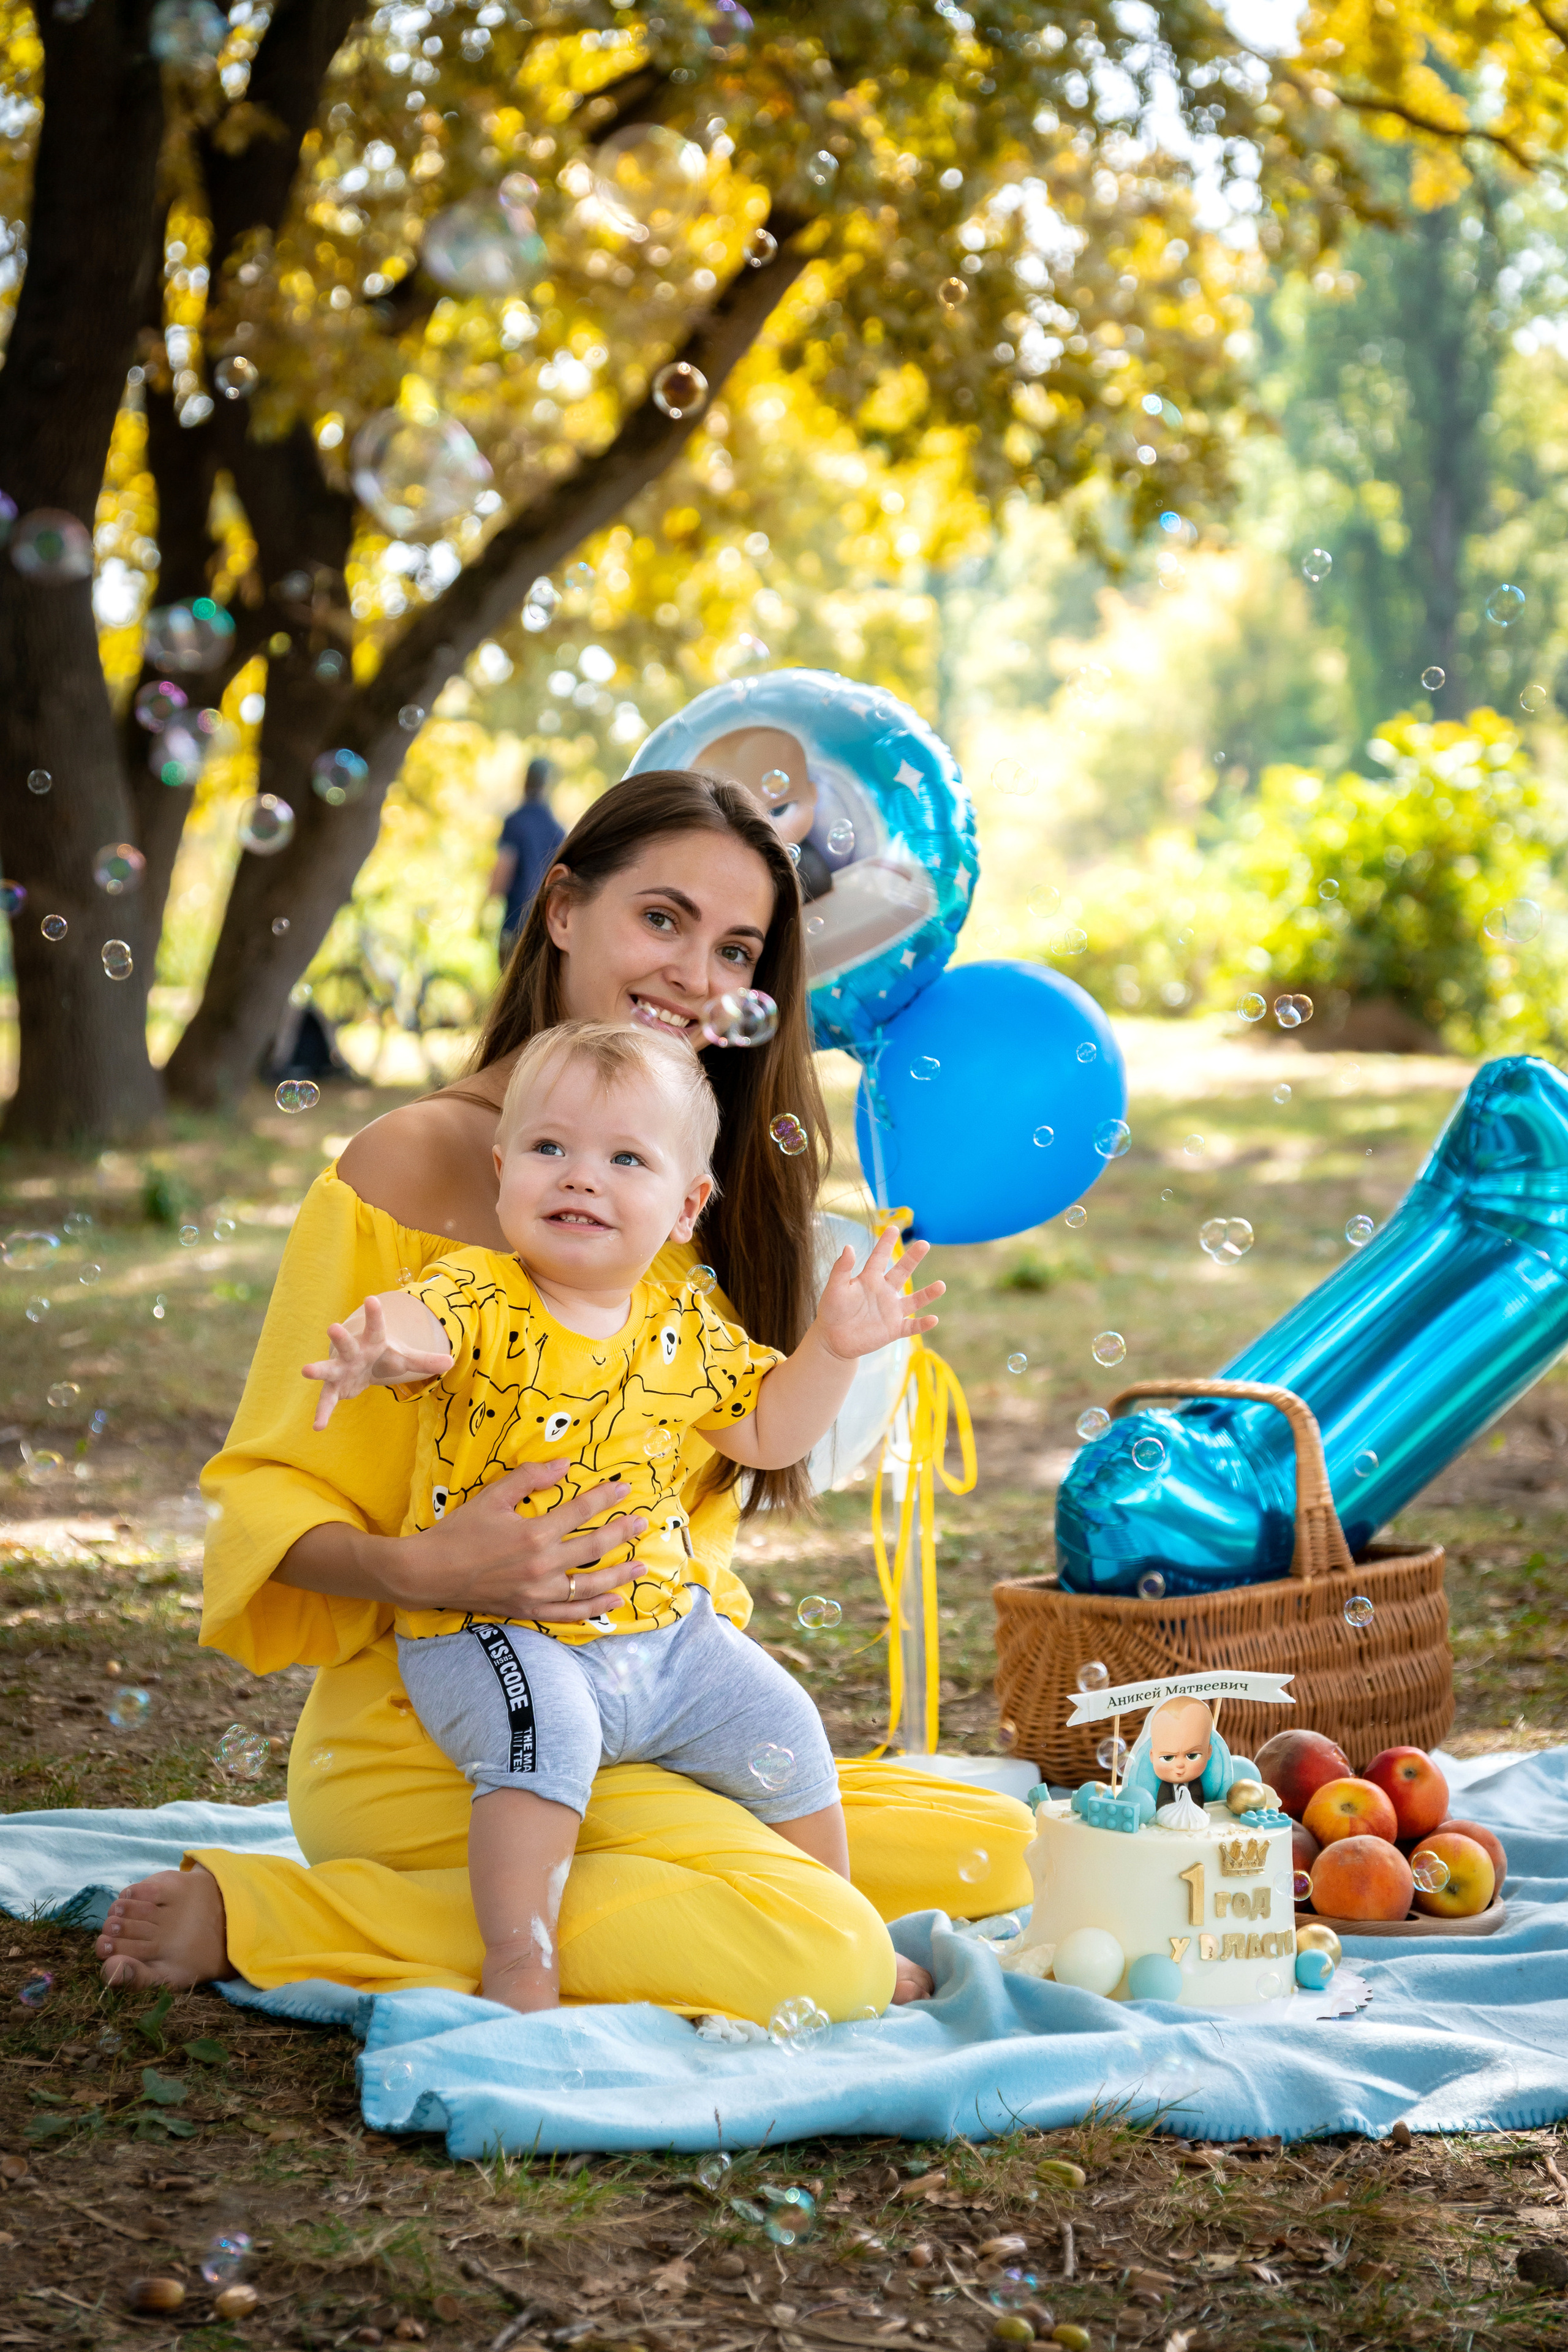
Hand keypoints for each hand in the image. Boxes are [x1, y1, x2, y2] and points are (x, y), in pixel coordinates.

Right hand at [303, 1294, 453, 1430]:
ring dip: (318, 1369)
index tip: (371, 1299)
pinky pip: (327, 1400)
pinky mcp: (335, 1387)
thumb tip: (451, 1362)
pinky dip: (323, 1412)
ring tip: (305, 1370)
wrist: (361, 1363)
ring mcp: (341, 1368)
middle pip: (347, 1343)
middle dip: (341, 1337)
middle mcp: (353, 1352)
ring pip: (329, 1368)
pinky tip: (318, 1426)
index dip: (375, 1314)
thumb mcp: (404, 1357)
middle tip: (332, 1327)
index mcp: (372, 1341)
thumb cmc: (382, 1356)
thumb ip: (424, 1361)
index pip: (376, 1326)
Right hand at [393, 1459, 648, 1620]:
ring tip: (640, 1565)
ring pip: (588, 1585)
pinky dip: (594, 1610)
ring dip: (618, 1575)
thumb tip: (564, 1464)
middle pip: (594, 1548)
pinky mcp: (529, 1611)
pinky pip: (569, 1614)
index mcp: (534, 1533)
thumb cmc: (458, 1531)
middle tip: (642, 1522)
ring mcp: (537, 1593)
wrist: (427, 1573)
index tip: (625, 1488)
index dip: (606, 1497)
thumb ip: (529, 1478)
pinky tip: (613, 1603)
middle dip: (622, 1533)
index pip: (581, 1512)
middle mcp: (542, 1565)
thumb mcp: (492, 1496)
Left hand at [814, 1227, 942, 1361]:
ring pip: (914, 1301)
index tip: (893, 1228)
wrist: (832, 1340)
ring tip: (941, 1286)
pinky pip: (911, 1326)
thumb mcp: (834, 1289)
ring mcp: (891, 1311)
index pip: (879, 1258)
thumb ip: (841, 1269)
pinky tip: (933, 1319)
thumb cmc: (832, 1311)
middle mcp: (884, 1292)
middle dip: (913, 1258)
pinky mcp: (893, 1329)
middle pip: (902, 1272)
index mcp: (869, 1279)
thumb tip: (848, 1246)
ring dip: (928, 1294)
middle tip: (924, 1243)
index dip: (885, 1243)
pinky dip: (922, 1324)